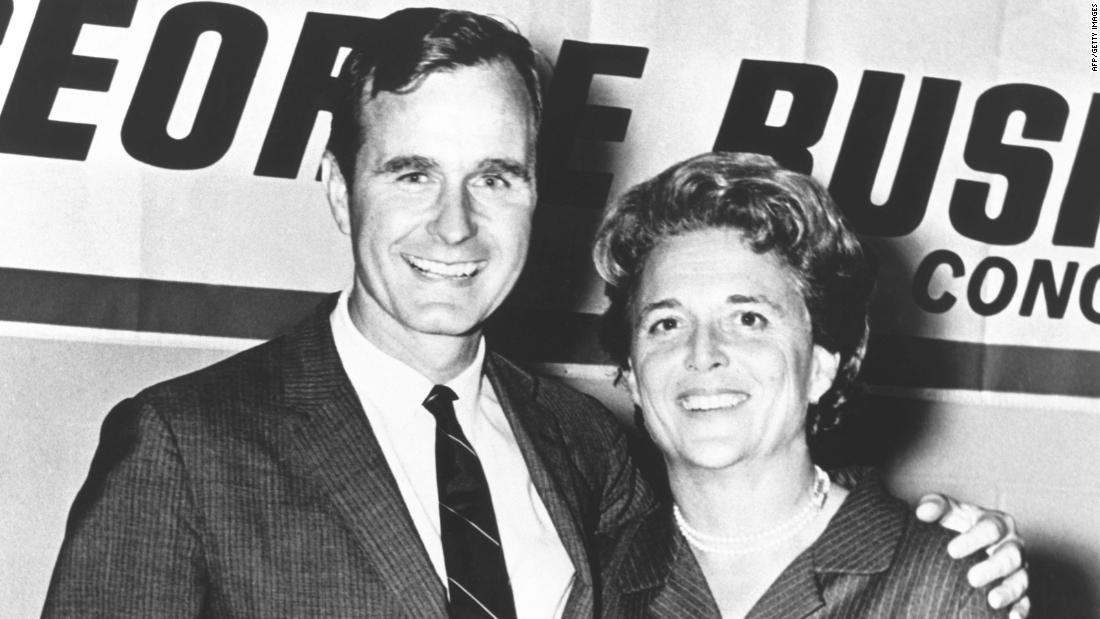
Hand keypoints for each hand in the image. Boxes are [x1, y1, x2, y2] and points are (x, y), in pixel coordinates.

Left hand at [916, 493, 1028, 618]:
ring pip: (1021, 579)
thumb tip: (922, 512)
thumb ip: (935, 505)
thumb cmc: (957, 523)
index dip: (973, 539)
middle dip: (993, 567)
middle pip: (1010, 555)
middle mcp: (1013, 544)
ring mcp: (1019, 568)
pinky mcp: (1021, 588)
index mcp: (997, 522)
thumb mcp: (947, 511)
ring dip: (1009, 591)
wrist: (968, 543)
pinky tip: (1011, 618)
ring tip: (992, 601)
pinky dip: (1021, 609)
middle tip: (972, 579)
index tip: (951, 551)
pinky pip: (1026, 600)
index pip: (990, 528)